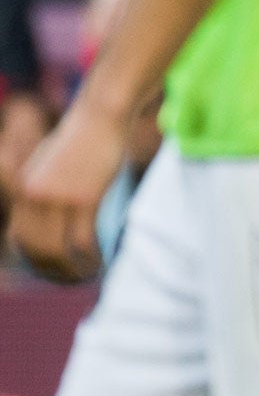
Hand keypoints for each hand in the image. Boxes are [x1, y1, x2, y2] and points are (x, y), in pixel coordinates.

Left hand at [9, 101, 127, 281]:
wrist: (102, 114)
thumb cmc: (85, 137)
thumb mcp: (53, 163)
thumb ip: (48, 189)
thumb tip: (56, 216)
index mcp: (24, 189)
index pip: (19, 238)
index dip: (34, 261)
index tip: (54, 271)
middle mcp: (34, 196)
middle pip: (37, 250)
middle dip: (55, 273)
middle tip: (76, 280)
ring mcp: (57, 198)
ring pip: (58, 251)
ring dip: (73, 270)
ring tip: (89, 274)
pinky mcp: (82, 198)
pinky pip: (82, 241)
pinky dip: (90, 258)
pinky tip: (100, 263)